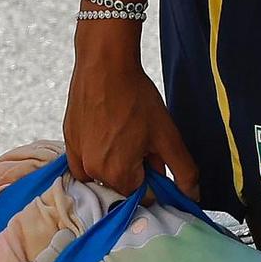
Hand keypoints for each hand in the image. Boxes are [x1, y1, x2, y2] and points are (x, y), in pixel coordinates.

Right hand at [62, 18, 196, 196]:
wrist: (105, 65)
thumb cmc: (137, 98)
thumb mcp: (168, 136)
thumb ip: (184, 172)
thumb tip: (192, 196)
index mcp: (118, 174)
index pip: (142, 195)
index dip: (153, 177)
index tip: (154, 156)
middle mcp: (92, 170)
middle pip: (121, 184)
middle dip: (134, 169)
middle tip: (141, 140)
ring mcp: (76, 155)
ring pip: (102, 172)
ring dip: (113, 161)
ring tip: (122, 132)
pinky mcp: (68, 139)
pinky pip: (82, 160)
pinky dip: (94, 153)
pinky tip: (105, 132)